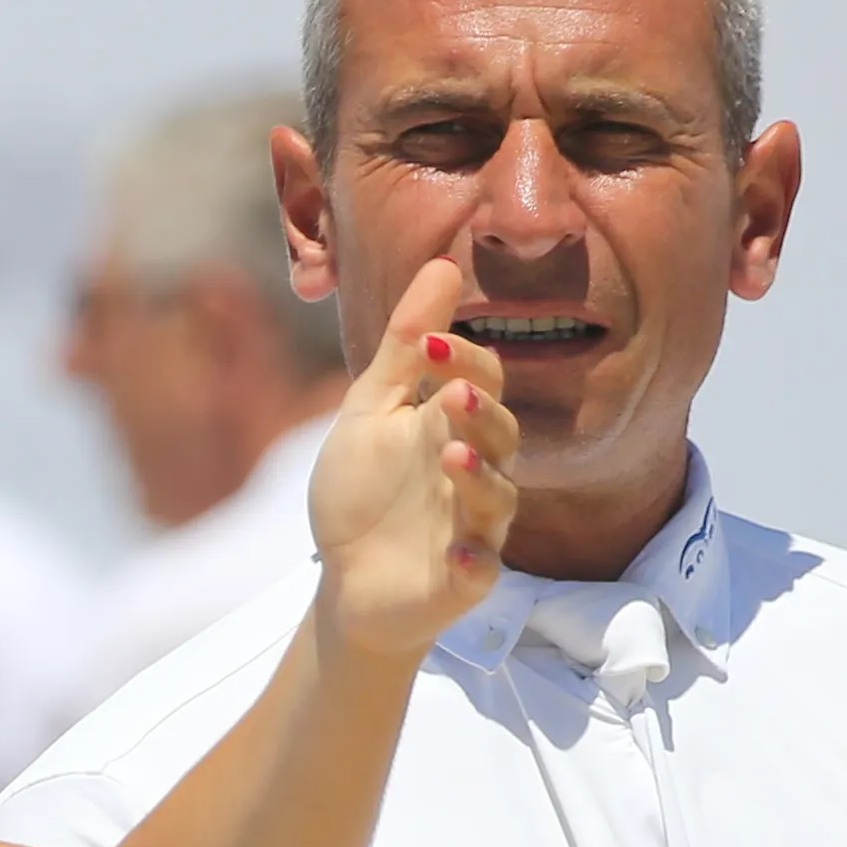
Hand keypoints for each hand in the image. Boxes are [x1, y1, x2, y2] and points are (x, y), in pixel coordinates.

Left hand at [304, 253, 526, 662]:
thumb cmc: (363, 492)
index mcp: (452, 425)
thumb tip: (443, 264)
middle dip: (480, 415)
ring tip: (451, 457)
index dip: (465, 363)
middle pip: (500, 436)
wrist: (347, 582)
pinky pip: (482, 570)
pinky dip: (475, 563)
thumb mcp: (371, 412)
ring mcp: (474, 528)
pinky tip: (462, 554)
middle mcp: (475, 472)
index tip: (433, 346)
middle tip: (453, 397)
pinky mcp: (465, 580)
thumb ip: (405, 345)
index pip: (480, 382)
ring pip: (497, 499)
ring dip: (479, 478)